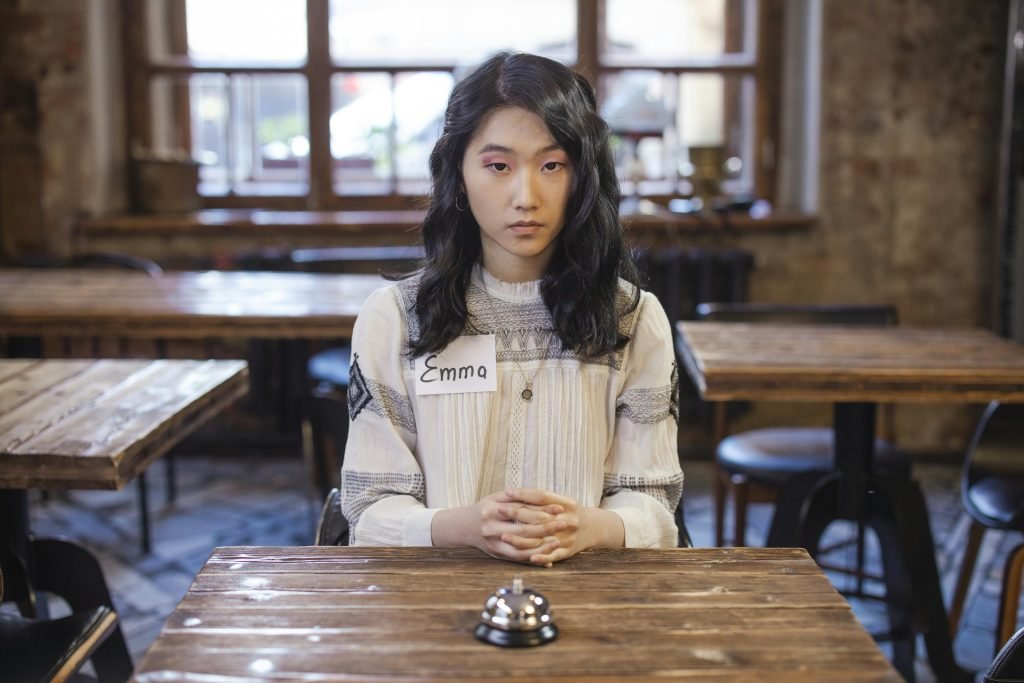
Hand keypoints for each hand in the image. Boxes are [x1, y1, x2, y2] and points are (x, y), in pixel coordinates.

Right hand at [431, 490, 566, 563]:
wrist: (464, 526)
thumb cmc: (486, 508)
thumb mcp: (497, 497)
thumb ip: (518, 497)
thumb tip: (547, 499)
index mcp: (493, 509)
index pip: (522, 510)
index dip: (542, 510)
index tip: (559, 508)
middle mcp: (491, 527)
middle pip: (523, 529)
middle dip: (546, 527)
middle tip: (564, 524)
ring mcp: (494, 543)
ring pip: (521, 547)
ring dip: (541, 546)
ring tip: (558, 541)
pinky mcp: (497, 554)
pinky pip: (518, 558)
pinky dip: (533, 558)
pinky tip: (547, 557)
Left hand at [503, 489, 624, 565]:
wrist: (595, 527)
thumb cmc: (571, 512)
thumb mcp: (561, 500)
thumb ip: (542, 498)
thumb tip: (513, 493)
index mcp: (567, 503)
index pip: (542, 496)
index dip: (524, 494)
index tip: (507, 492)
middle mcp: (569, 519)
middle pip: (539, 516)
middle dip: (517, 513)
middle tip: (498, 511)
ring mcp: (569, 536)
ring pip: (542, 538)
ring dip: (521, 538)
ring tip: (503, 535)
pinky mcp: (568, 551)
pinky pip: (552, 555)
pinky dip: (541, 557)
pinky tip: (528, 557)